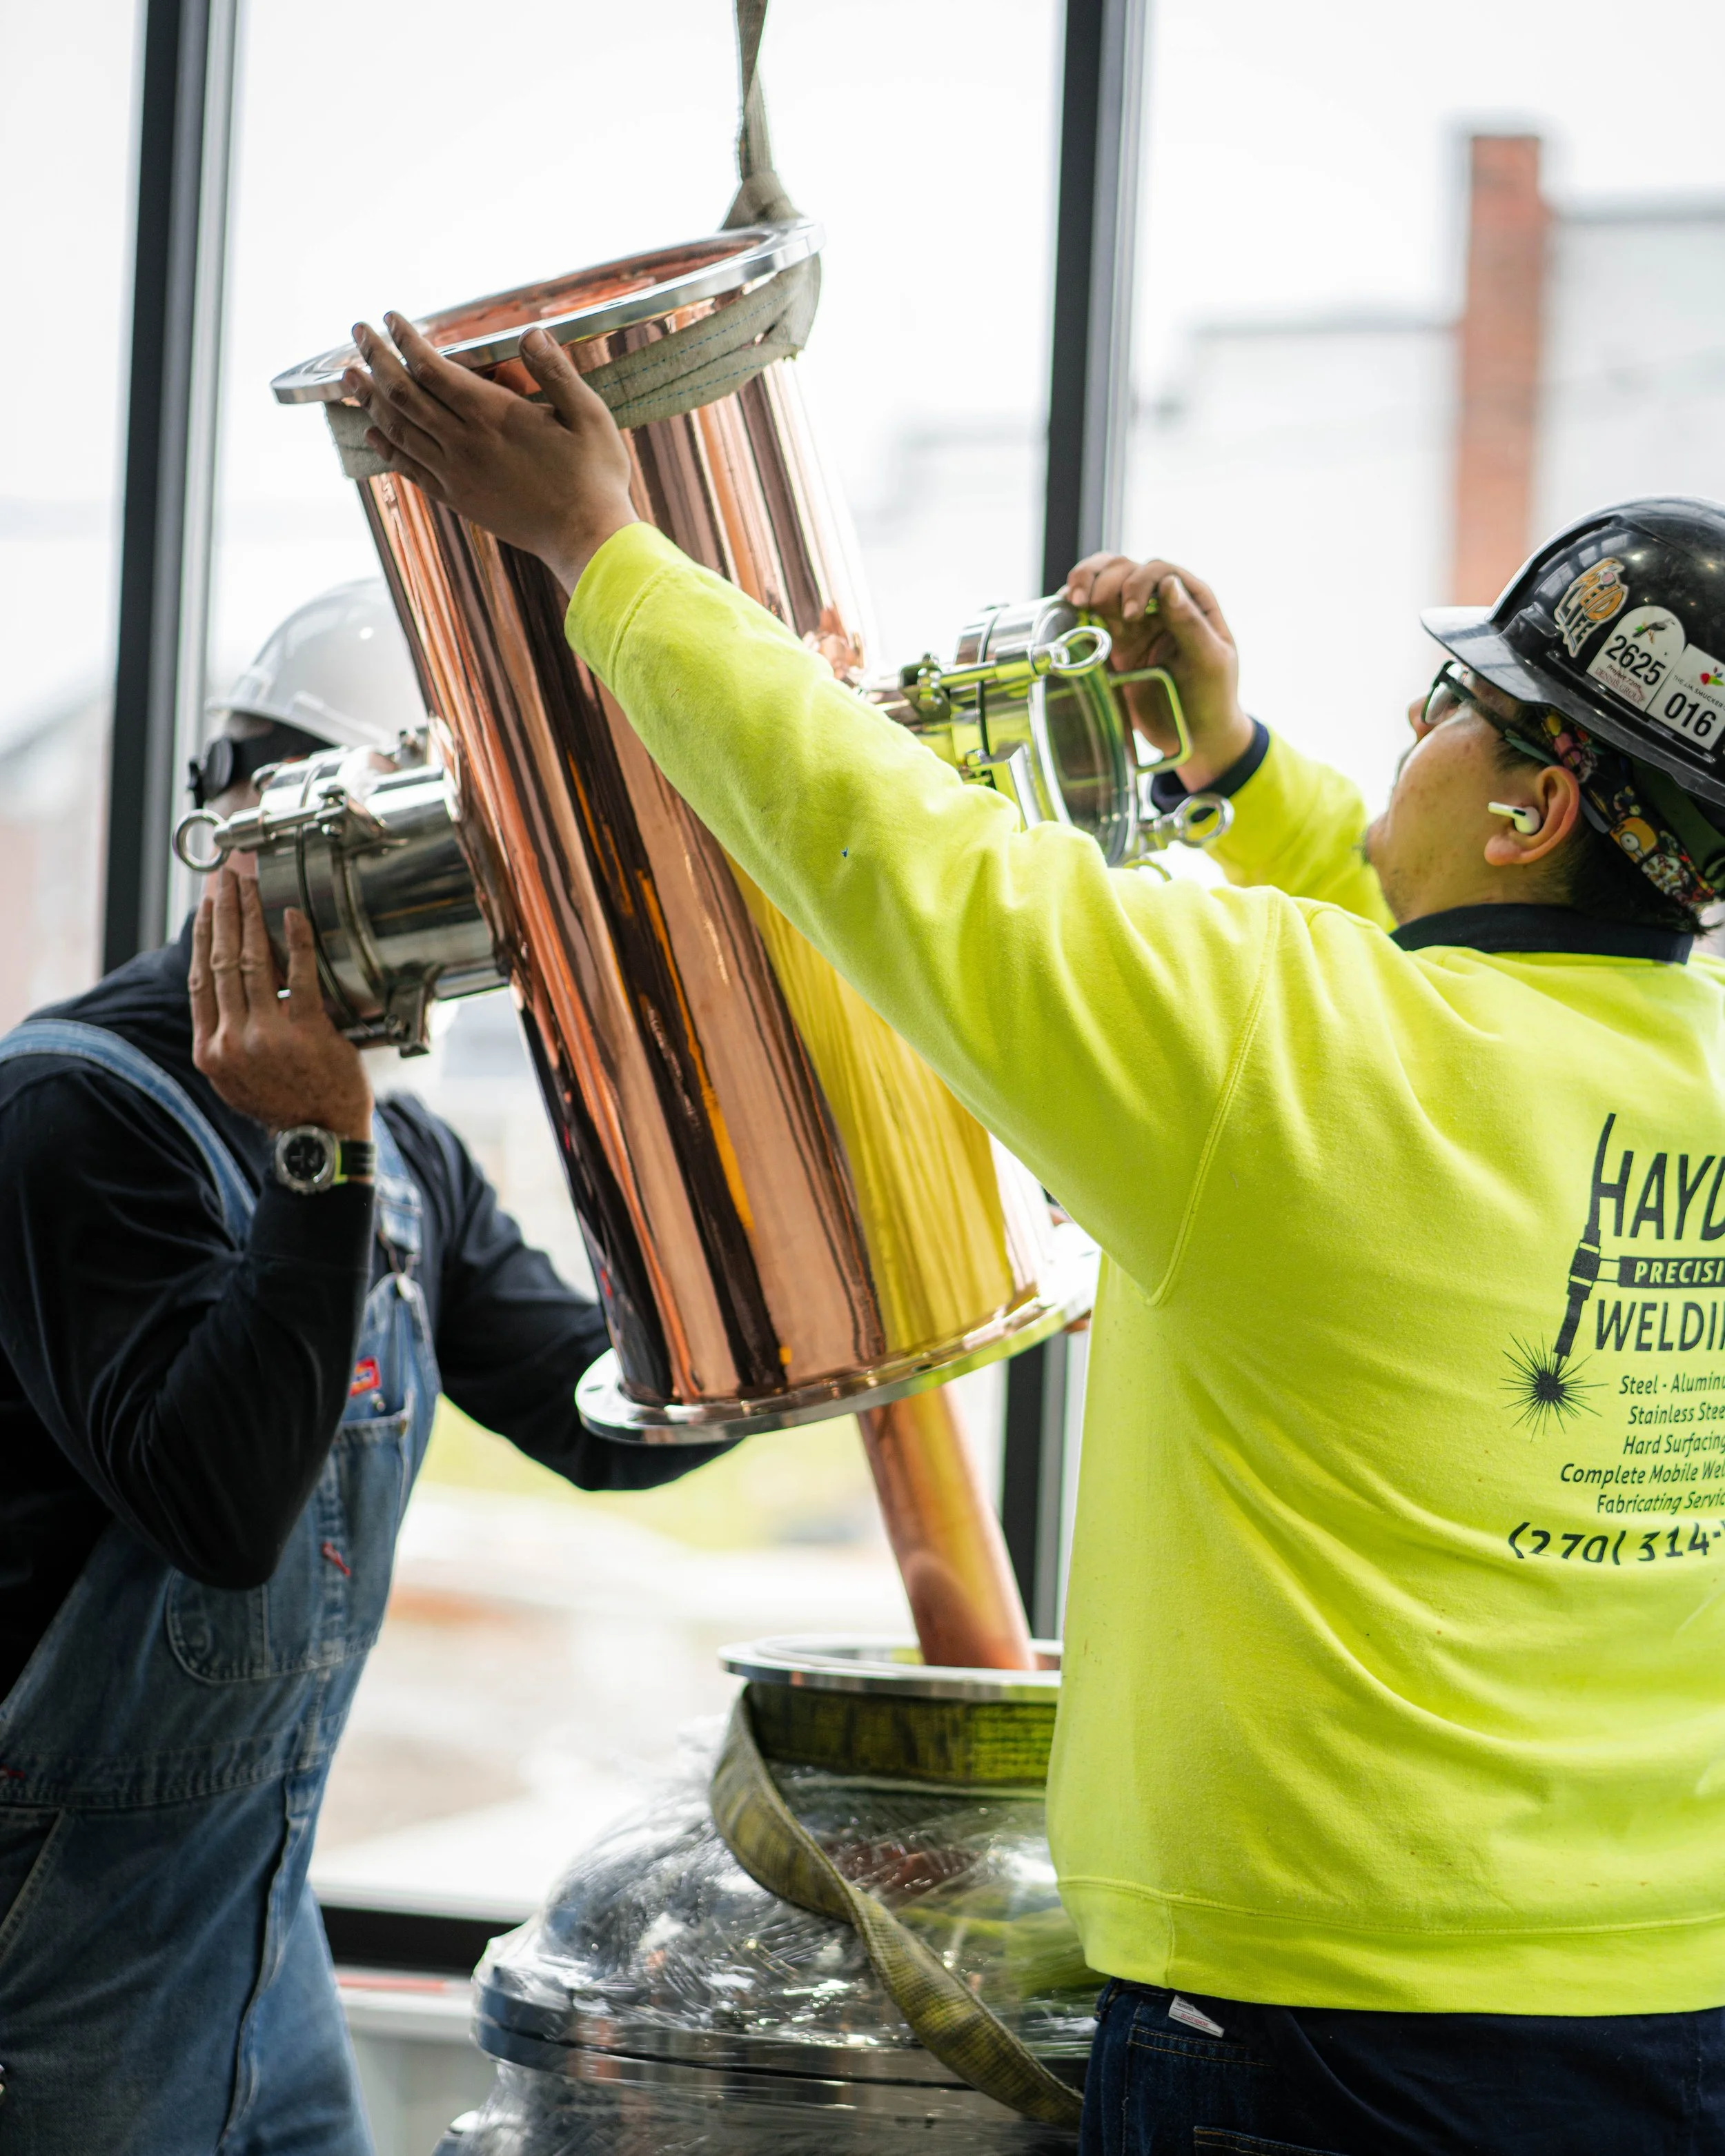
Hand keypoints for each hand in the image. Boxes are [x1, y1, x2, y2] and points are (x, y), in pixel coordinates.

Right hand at [190, 870, 371, 1141]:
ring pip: (251, 962)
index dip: (200, 937)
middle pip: (220, 961)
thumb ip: (224, 1040)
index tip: (204, 906)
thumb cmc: (284, 1105)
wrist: (319, 1138)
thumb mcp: (236, 1080)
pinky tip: (293, 915)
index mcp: (210, 1051)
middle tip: (226, 879)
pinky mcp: (306, 1033)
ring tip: (251, 886)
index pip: (199, 979)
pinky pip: (299, 977)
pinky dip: (294, 941)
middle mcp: (231, 1042)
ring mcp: (267, 1037)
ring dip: (250, 917)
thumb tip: (221, 998)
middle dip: (222, 913)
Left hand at [343, 315, 636, 592]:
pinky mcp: (458, 499)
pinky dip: (385, 447)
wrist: (585, 539)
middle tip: (357, 332)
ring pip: (398, 429)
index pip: (432, 368)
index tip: (390, 318)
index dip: (406, 339)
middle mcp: (464, 443)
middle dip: (375, 358)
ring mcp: (456, 473)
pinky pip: (409, 468)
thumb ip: (556, 373)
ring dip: (369, 399)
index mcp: (492, 415)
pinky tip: (371, 432)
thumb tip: (531, 333)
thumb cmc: (594, 477)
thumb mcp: (588, 415)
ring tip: (349, 376)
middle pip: (403, 393)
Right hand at [1063, 554, 1252, 790]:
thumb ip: (1190, 623)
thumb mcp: (1210, 662)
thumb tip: (1169, 583)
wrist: (1196, 736)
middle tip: (1090, 604)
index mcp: (1191, 601)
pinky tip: (1065, 608)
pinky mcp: (1112, 642)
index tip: (1131, 615)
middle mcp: (1161, 604)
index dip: (1140, 584)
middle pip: (1126, 570)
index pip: (1159, 571)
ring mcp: (1134, 622)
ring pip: (1104, 581)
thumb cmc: (1212, 698)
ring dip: (1085, 582)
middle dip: (1105, 581)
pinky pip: (1089, 612)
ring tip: (1074, 599)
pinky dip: (1073, 604)